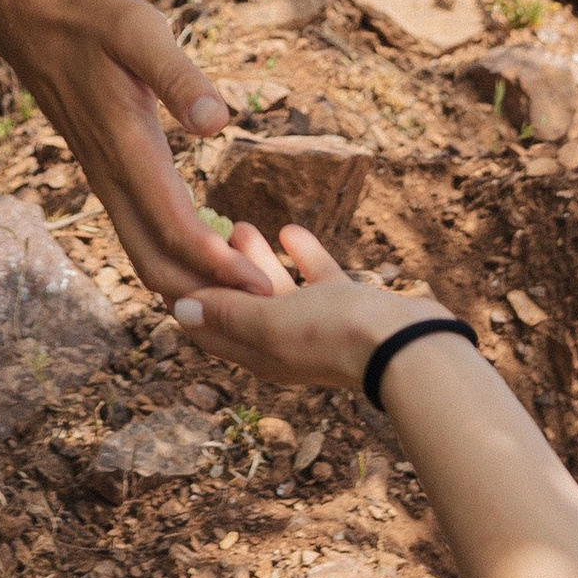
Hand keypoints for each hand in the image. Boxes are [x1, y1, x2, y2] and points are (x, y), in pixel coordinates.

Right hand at [0, 0, 265, 304]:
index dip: (216, 265)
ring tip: (242, 284)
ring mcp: (104, 177)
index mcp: (126, 146)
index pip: (172, 227)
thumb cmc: (91, 18)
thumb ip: (178, 77)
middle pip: (153, 262)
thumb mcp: (140, 30)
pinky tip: (209, 248)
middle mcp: (111, 174)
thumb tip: (219, 121)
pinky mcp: (105, 173)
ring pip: (142, 252)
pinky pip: (137, 232)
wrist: (32, 19)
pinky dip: (172, 255)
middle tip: (263, 301)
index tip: (261, 287)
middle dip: (204, 292)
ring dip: (189, 278)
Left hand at [172, 220, 452, 399]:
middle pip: (238, 304)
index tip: (168, 258)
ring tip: (239, 224)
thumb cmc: (336, 334)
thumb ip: (227, 313)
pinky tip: (290, 230)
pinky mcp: (347, 308)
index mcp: (257, 353)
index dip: (186, 294)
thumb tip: (178, 310)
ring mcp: (317, 326)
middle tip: (199, 230)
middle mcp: (283, 343)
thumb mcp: (271, 322)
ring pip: (276, 289)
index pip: (208, 326)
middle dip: (216, 270)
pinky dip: (301, 256)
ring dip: (255, 260)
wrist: (409, 346)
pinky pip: (316, 279)